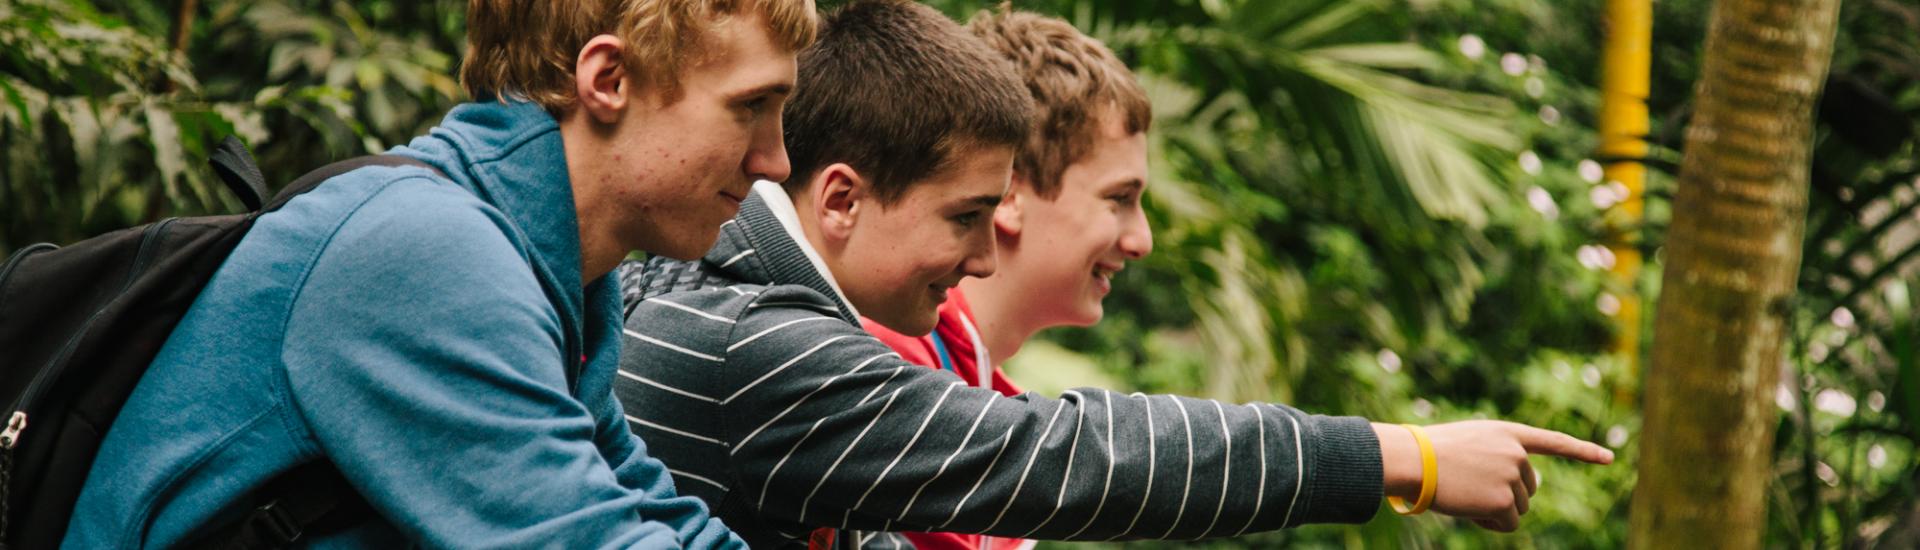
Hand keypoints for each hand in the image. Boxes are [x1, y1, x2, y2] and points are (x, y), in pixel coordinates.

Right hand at [1373, 420, 1613, 531]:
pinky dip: (1490, 523)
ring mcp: (1514, 477)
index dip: (1583, 450)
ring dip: (1495, 509)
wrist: (1415, 460)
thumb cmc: (1429, 453)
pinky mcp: (1506, 501)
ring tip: (1465, 493)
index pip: (1553, 442)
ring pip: (1518, 508)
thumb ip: (1497, 459)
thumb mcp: (1468, 444)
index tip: (1609, 458)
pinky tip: (1469, 508)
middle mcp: (1518, 453)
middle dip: (1506, 495)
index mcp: (1509, 434)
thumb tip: (1514, 500)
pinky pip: (1508, 524)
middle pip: (1528, 488)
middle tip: (1472, 487)